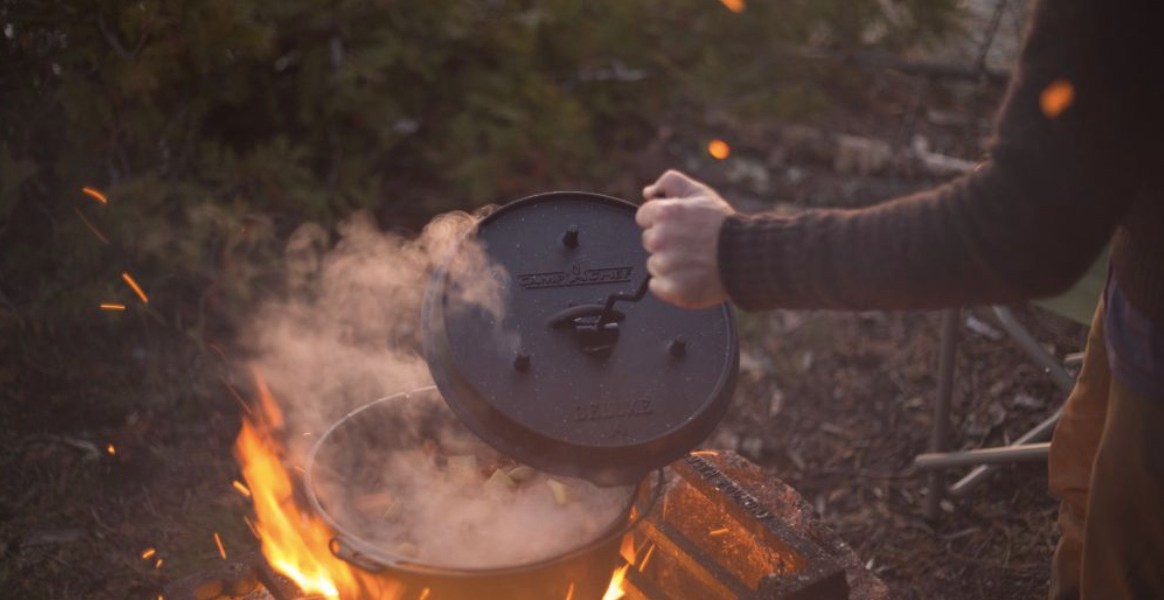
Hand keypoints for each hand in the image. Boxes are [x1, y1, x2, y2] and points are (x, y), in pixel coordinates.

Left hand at [635, 170, 733, 308]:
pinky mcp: (671, 288)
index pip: (644, 216)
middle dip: (665, 241)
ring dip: (669, 264)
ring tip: (693, 260)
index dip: (661, 220)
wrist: (746, 256)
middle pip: (649, 241)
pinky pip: (657, 286)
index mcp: (663, 213)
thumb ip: (670, 183)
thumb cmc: (723, 225)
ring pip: (654, 264)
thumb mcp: (699, 193)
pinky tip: (689, 276)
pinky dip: (669, 284)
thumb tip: (648, 192)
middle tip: (690, 243)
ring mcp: (664, 265)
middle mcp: (659, 239)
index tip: (678, 226)